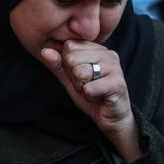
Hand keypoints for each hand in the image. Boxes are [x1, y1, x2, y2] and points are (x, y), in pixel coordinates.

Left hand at [41, 41, 142, 161]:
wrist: (110, 116)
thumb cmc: (91, 94)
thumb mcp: (69, 78)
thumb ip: (57, 64)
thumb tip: (45, 51)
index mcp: (95, 48)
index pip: (68, 46)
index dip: (67, 65)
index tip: (80, 75)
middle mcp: (107, 53)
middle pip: (72, 58)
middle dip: (74, 77)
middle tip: (87, 84)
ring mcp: (114, 67)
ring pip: (80, 72)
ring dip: (82, 87)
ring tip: (93, 90)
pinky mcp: (117, 83)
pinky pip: (89, 88)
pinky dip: (89, 97)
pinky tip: (99, 96)